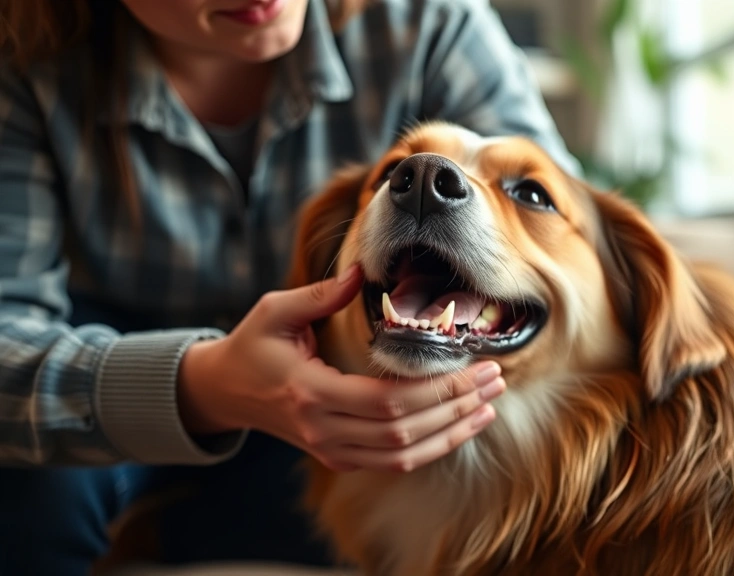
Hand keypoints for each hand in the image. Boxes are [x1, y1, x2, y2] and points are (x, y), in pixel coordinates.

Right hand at [177, 264, 505, 471]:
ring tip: (488, 405)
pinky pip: (394, 461)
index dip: (439, 390)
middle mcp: (323, 430)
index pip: (388, 402)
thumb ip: (320, 294)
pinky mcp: (339, 458)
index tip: (477, 367)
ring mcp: (331, 450)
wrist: (226, 392)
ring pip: (404, 454)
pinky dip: (432, 447)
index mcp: (309, 392)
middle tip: (495, 380)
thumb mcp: (276, 311)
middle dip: (457, 407)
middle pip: (405, 431)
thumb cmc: (253, 345)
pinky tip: (460, 425)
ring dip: (452, 432)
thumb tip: (363, 273)